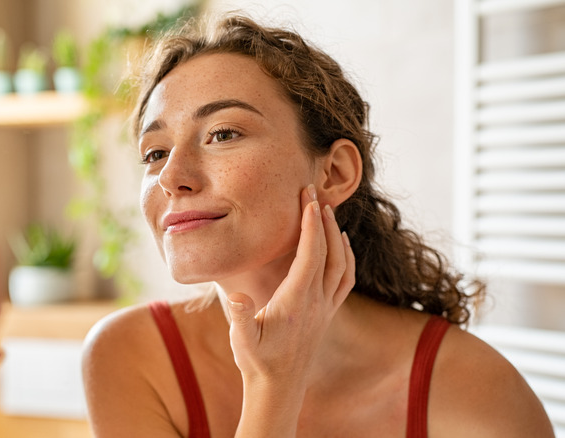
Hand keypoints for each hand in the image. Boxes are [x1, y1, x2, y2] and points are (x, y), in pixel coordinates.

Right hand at [226, 185, 354, 434]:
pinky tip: (341, 245)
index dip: (310, 224)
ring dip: (336, 235)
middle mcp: (316, 301)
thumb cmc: (257, 361)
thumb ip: (241, 317)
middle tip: (315, 192)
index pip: (310, 255)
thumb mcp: (242, 340)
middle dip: (323, 220)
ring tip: (327, 211)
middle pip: (329, 252)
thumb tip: (239, 298)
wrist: (279, 387)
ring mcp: (325, 308)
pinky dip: (346, 257)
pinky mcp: (327, 314)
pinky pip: (345, 279)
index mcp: (296, 301)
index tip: (308, 198)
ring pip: (341, 264)